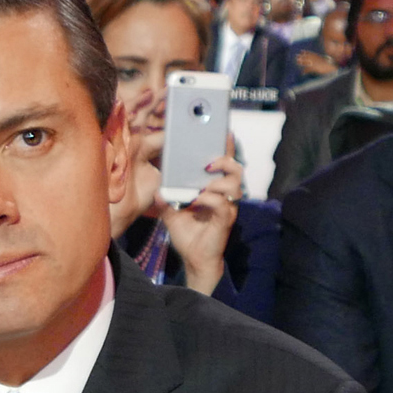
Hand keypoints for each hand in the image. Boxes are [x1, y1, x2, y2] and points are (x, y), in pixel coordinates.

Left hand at [163, 152, 243, 295]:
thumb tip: (157, 187)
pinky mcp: (225, 220)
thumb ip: (166, 198)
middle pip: (236, 169)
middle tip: (207, 162)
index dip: (226, 149)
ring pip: (234, 185)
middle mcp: (226, 196)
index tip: (222, 133)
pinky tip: (196, 200)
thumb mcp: (172, 212)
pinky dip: (209, 199)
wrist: (195, 259)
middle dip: (224, 160)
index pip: (224, 165)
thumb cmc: (188, 234)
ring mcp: (228, 208)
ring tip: (202, 182)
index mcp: (215, 190)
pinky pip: (222, 204)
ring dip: (217, 180)